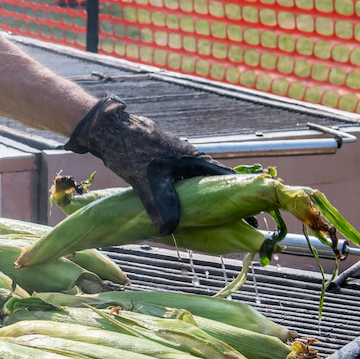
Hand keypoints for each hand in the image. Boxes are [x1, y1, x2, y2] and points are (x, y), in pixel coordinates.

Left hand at [66, 95, 231, 234]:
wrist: (108, 130)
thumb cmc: (130, 148)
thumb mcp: (146, 179)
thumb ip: (159, 203)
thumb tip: (169, 229)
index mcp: (193, 159)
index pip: (225, 179)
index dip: (240, 198)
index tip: (251, 217)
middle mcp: (189, 159)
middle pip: (212, 184)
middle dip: (222, 205)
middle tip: (231, 226)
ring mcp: (175, 161)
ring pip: (195, 186)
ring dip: (202, 203)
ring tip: (207, 224)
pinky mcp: (162, 165)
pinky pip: (180, 185)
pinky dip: (184, 199)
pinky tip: (177, 212)